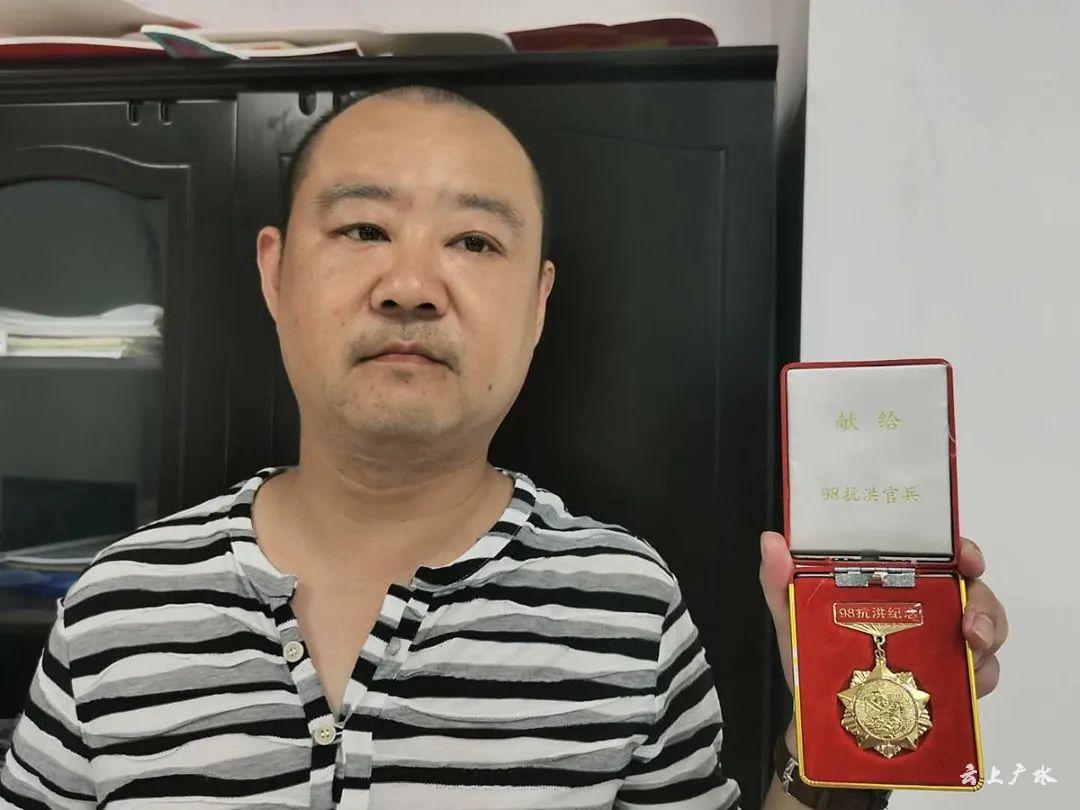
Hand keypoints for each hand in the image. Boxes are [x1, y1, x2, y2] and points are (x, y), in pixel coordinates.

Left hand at [758, 532, 1007, 697]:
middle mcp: (923, 605)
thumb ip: (779, 581)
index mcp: (889, 583)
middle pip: (970, 588)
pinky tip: (968, 682)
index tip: (967, 557)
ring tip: (971, 654)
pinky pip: (982, 671)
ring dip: (987, 637)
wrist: (818, 724)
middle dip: (981, 602)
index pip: (934, 553)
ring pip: (985, 627)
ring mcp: (941, 641)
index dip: (959, 549)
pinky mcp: (951, 678)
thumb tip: (771, 540)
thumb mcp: (790, 618)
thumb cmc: (808, 661)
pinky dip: (981, 675)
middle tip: (971, 626)